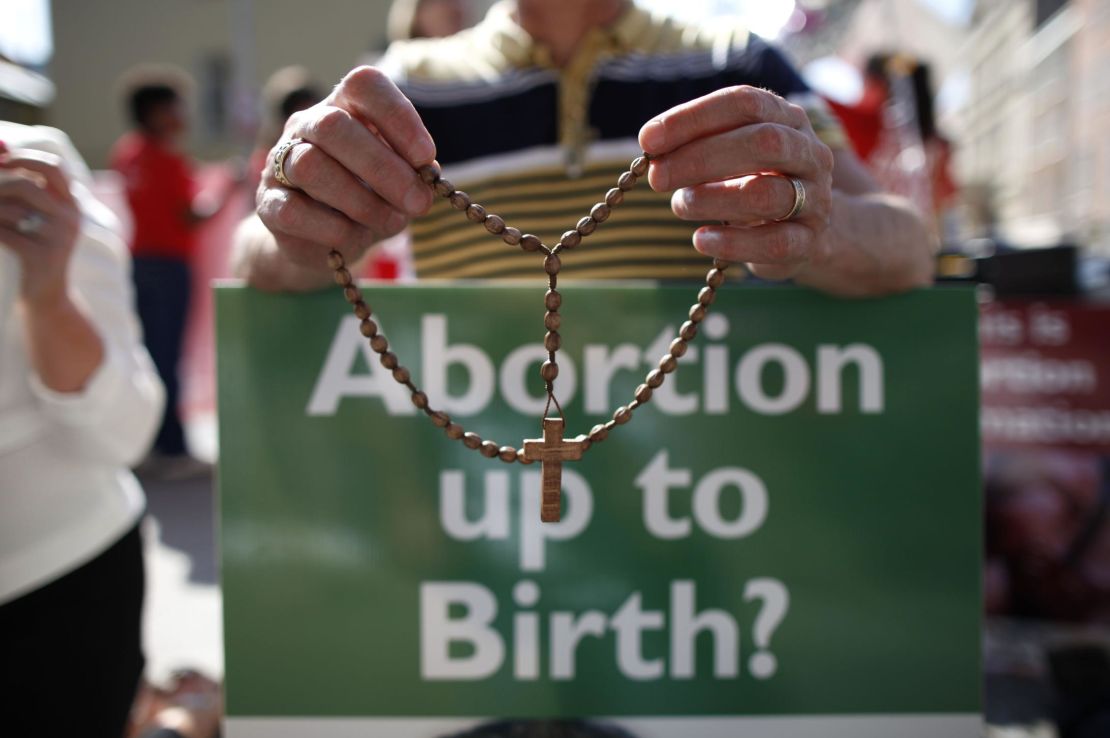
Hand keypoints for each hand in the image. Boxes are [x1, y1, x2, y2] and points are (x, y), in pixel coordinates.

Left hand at [0, 148, 81, 307]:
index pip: (54, 167)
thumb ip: (29, 191)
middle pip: (29, 185)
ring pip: (12, 211)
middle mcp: (70, 219)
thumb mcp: (39, 219)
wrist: (48, 296)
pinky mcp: (44, 257)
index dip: (24, 158)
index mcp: (71, 205)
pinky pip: (5, 234)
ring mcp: (59, 238)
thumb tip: (1, 154)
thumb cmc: (35, 251)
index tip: (1, 162)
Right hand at [256, 66, 436, 267]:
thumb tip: (424, 181)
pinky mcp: (268, 203)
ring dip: (361, 201)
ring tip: (391, 222)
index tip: (426, 157)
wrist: (325, 240)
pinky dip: (333, 228)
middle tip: (417, 202)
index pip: (363, 84)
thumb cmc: (369, 198)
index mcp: (345, 106)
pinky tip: (354, 238)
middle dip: (384, 168)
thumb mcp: (398, 182)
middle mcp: (306, 125)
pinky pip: (293, 210)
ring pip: (310, 166)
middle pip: (333, 126)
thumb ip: (412, 174)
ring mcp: (280, 162)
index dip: (398, 116)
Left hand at [639, 85, 834, 281]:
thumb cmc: (754, 183)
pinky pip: (775, 242)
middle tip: (657, 177)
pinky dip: (732, 242)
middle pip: (764, 142)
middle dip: (701, 157)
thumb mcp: (731, 156)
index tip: (648, 140)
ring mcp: (816, 199)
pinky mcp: (809, 241)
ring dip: (713, 199)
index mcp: (787, 119)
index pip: (744, 103)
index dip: (693, 118)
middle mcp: (809, 154)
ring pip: (767, 194)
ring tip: (679, 205)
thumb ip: (698, 145)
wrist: (804, 231)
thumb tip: (652, 146)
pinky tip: (700, 239)